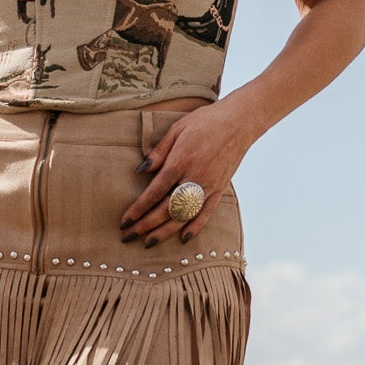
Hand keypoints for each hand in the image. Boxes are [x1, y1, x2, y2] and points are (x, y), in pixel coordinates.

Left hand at [119, 100, 252, 248]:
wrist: (239, 122)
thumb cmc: (205, 121)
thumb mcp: (177, 129)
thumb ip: (159, 152)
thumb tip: (141, 170)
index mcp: (180, 162)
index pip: (154, 193)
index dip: (138, 209)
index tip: (125, 221)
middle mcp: (194, 178)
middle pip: (166, 209)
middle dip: (146, 225)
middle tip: (128, 236)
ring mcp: (208, 186)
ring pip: (184, 216)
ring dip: (165, 231)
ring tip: (149, 242)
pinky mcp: (220, 189)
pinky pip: (206, 213)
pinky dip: (195, 227)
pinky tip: (183, 238)